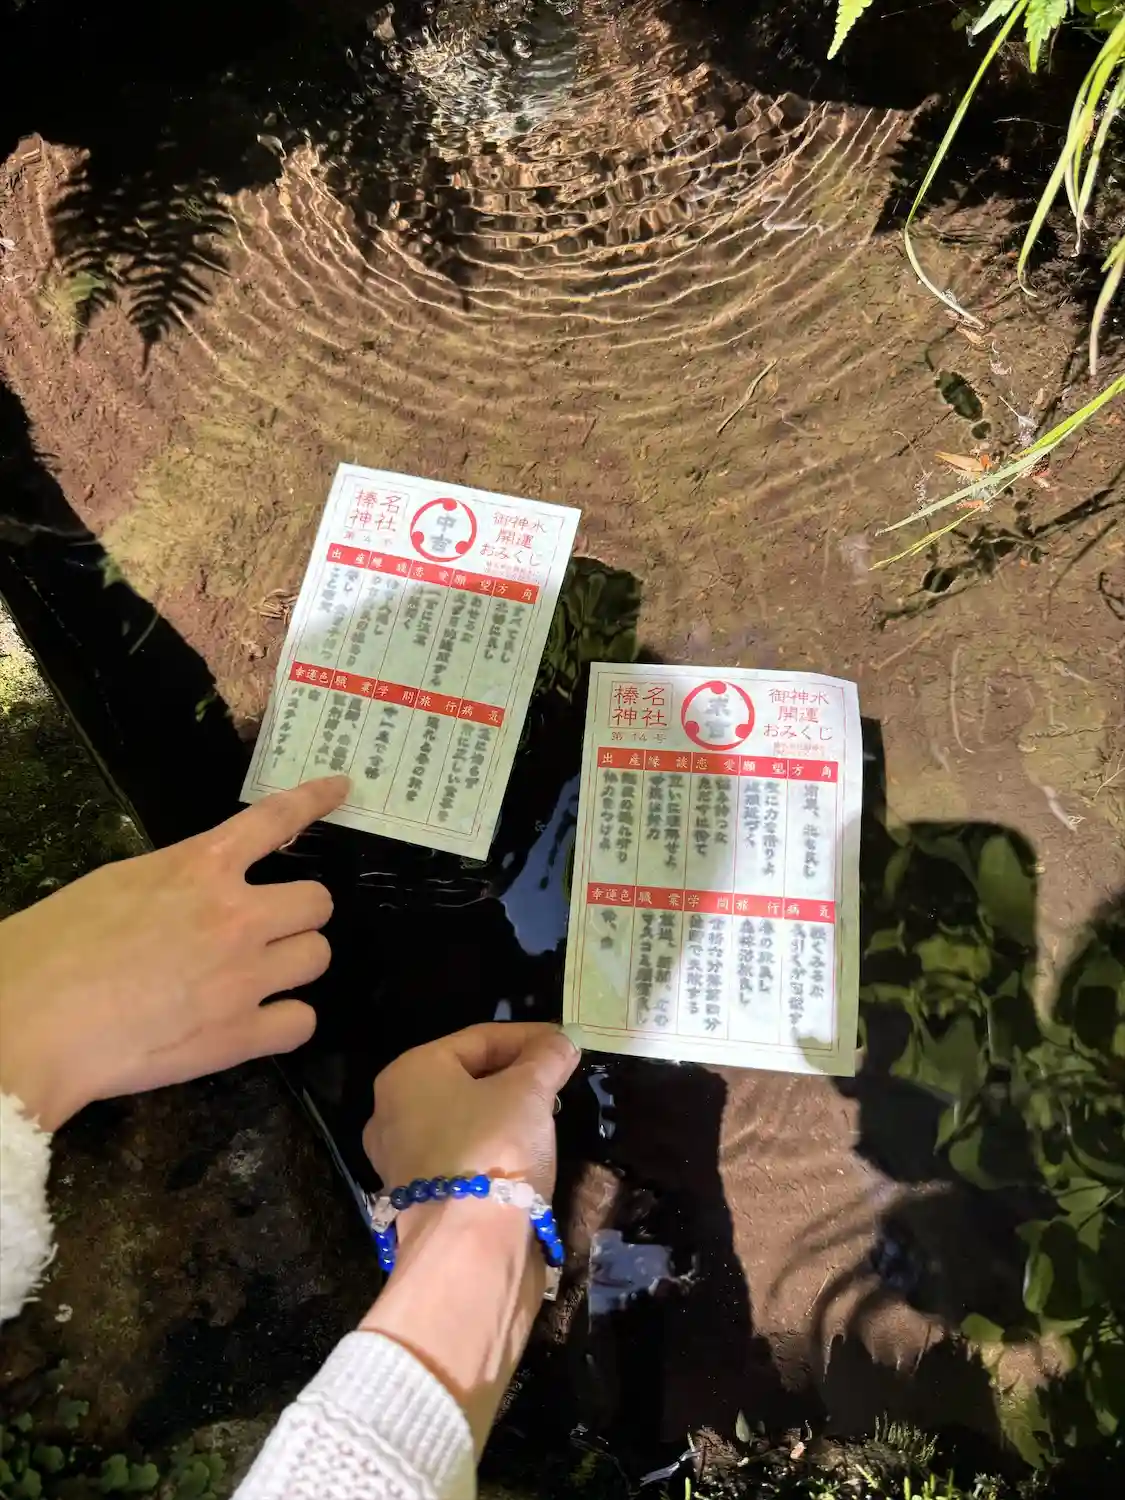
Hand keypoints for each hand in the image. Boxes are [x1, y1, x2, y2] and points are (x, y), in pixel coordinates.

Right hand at [0, 775, 348, 1129]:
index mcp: (199, 867)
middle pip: (317, 902)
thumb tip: (197, 892)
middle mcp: (237, 915)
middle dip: (297, 914)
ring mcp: (245, 977)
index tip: (341, 788)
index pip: (276, 819)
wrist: (30, 1025)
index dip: (315, 800)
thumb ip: (175, 882)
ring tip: (256, 979)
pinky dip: (284, 1022)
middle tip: (267, 930)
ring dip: (293, 964)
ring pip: (317, 957)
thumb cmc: (51, 949)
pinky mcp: (241, 1036)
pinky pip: (302, 1022)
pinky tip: (256, 1025)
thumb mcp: (116, 885)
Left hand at [363, 1023, 579, 1200]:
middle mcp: (393, 1111)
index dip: (529, 1037)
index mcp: (409, 1073)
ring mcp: (402, 1159)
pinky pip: (462, 1155)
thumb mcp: (529, 1091)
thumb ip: (546, 1058)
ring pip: (464, 1118)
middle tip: (559, 1077)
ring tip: (548, 1112)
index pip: (479, 1038)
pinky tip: (525, 1152)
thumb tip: (562, 1041)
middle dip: (515, 1074)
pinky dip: (493, 1147)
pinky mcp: (421, 1198)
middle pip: (467, 1077)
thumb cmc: (493, 1150)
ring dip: (505, 1111)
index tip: (566, 1043)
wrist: (470, 1250)